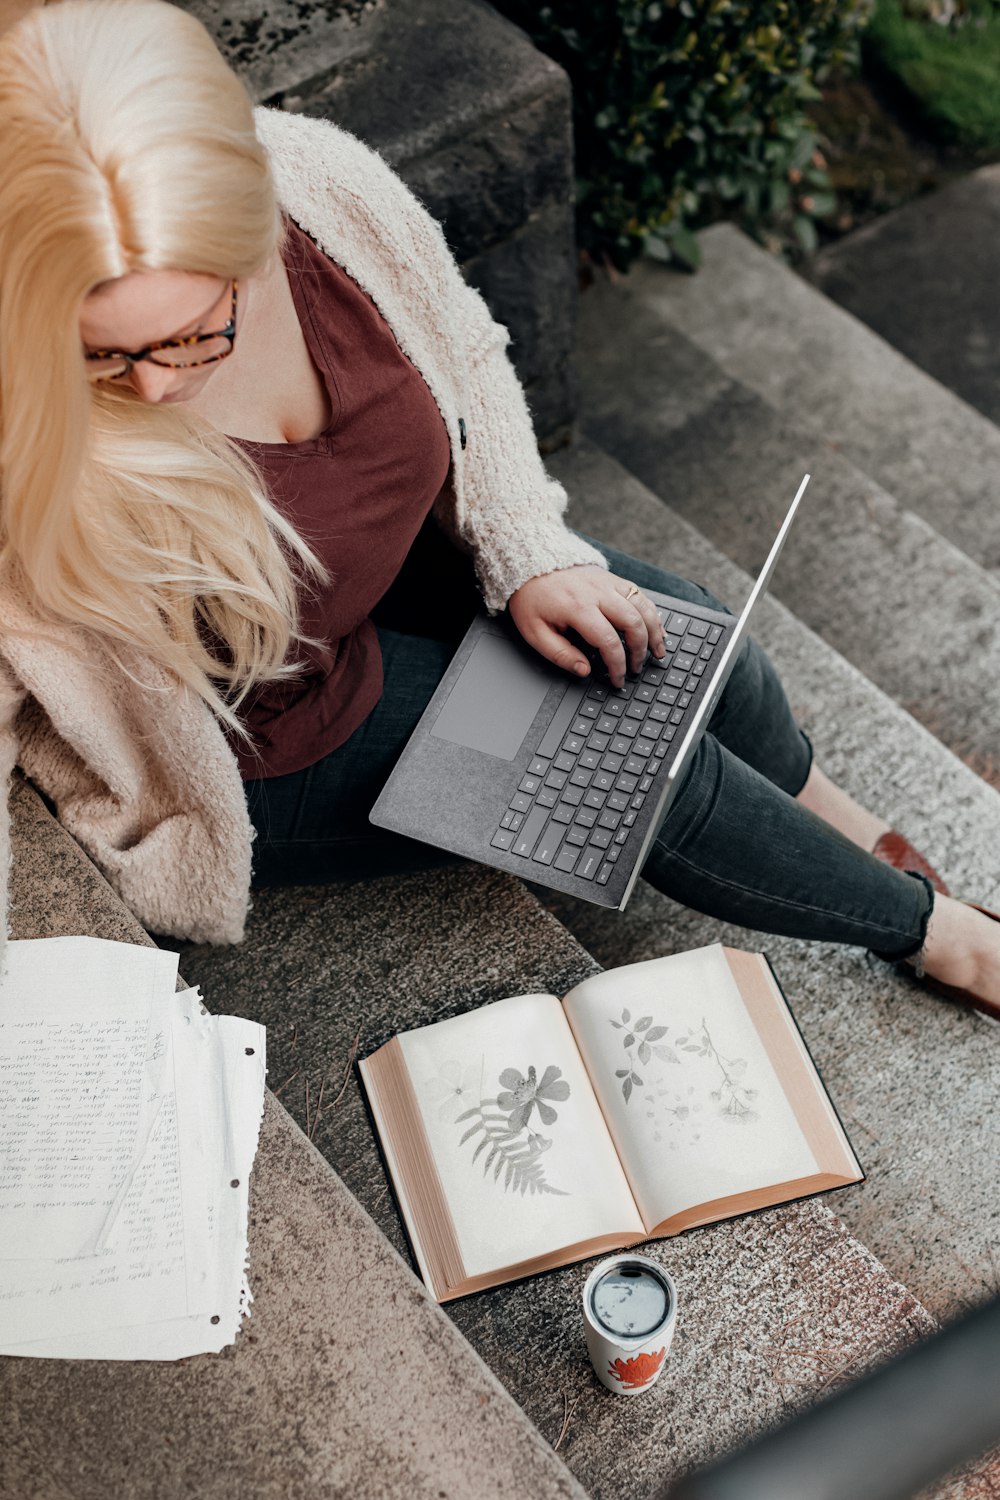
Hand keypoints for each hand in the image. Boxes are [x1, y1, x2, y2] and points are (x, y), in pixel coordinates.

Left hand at [507, 565, 665, 689]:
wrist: (530, 562)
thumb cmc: (532, 598)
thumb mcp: (534, 632)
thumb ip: (560, 654)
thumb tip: (584, 671)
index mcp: (578, 608)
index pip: (609, 642)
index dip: (617, 665)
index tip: (618, 679)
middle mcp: (598, 593)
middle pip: (633, 623)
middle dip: (640, 650)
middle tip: (637, 668)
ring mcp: (608, 583)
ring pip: (643, 607)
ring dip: (654, 631)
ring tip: (658, 651)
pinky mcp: (612, 578)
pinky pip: (640, 594)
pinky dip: (652, 613)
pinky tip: (656, 628)